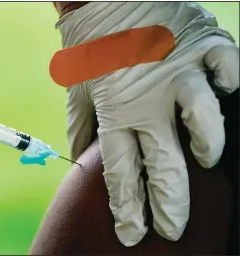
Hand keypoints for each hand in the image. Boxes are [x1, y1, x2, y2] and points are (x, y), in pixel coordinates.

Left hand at [66, 39, 237, 245]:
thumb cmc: (89, 50)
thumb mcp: (78, 92)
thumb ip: (81, 127)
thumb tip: (77, 156)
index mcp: (115, 113)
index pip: (122, 174)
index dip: (129, 210)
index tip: (134, 234)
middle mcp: (148, 100)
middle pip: (164, 165)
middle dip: (169, 205)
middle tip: (172, 229)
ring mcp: (177, 72)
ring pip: (203, 121)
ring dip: (208, 146)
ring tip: (206, 160)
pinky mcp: (200, 45)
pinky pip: (227, 68)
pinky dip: (232, 81)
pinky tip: (229, 92)